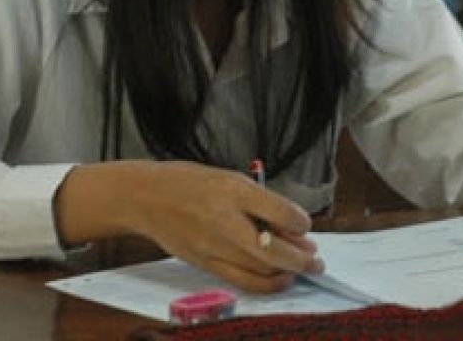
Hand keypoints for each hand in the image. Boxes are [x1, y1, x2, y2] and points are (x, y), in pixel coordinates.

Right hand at [57, 160, 322, 293]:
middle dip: (304, 258)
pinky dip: (268, 284)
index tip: (305, 225)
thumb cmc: (187, 183)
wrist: (145, 197)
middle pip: (276, 250)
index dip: (302, 222)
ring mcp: (214, 245)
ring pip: (263, 270)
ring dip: (290, 272)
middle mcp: (226, 220)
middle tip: (317, 259)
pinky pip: (244, 282)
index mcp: (233, 189)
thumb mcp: (227, 177)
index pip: (282, 212)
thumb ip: (259, 201)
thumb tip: (291, 225)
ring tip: (302, 268)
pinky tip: (279, 279)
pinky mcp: (206, 264)